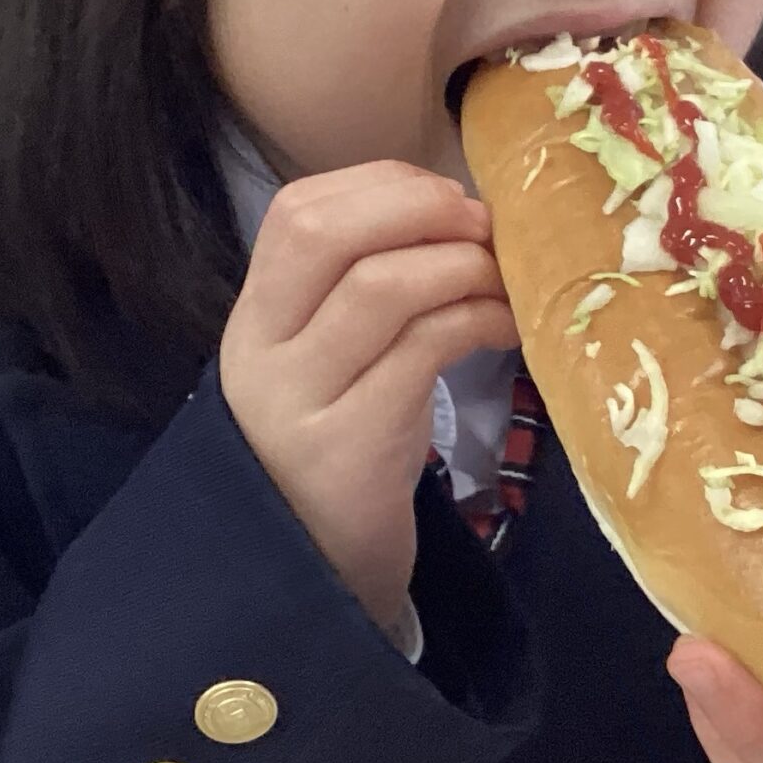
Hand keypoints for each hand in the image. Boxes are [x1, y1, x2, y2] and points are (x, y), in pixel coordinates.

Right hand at [220, 163, 517, 633]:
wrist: (317, 575)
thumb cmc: (345, 450)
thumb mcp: (332, 363)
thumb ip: (366, 291)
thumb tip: (465, 215)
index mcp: (255, 318)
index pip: (296, 213)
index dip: (381, 187)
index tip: (447, 196)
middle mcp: (262, 352)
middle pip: (324, 235)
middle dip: (418, 210)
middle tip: (482, 226)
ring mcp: (301, 401)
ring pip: (380, 288)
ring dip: (460, 266)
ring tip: (505, 281)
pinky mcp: (350, 449)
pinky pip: (419, 353)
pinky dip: (475, 320)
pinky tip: (506, 328)